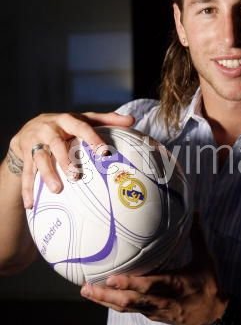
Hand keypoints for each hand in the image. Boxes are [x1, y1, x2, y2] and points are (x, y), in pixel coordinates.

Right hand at [10, 111, 134, 207]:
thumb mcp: (83, 119)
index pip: (81, 127)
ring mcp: (35, 142)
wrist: (29, 129)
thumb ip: (107, 119)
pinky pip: (25, 174)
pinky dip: (27, 190)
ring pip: (39, 158)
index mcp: (67, 120)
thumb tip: (132, 120)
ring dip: (46, 175)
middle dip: (65, 159)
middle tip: (76, 175)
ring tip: (57, 190)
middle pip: (56, 144)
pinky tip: (30, 205)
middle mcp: (49, 129)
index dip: (93, 139)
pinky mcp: (24, 156)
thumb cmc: (66, 126)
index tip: (104, 152)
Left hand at [80, 216, 227, 324]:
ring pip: (126, 308)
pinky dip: (113, 304)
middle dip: (107, 296)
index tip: (111, 279)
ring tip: (85, 292)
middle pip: (130, 302)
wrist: (214, 317)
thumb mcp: (206, 260)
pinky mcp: (152, 316)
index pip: (150, 285)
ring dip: (105, 301)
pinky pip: (130, 311)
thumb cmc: (209, 285)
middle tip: (86, 288)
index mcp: (175, 285)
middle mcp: (162, 300)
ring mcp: (155, 311)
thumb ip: (197, 236)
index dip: (130, 283)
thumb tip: (196, 211)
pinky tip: (100, 297)